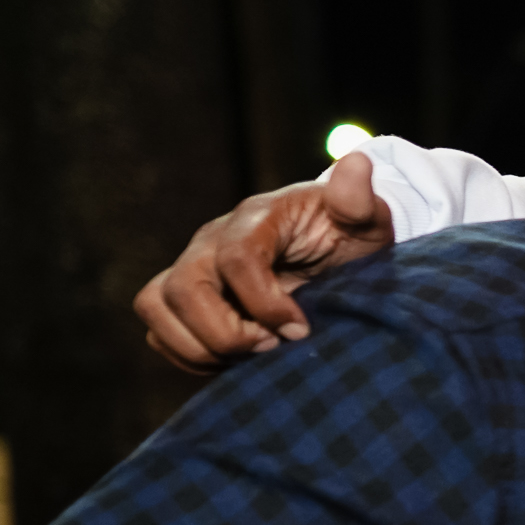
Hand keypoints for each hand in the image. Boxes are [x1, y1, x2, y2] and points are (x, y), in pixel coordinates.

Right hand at [135, 151, 393, 373]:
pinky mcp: (182, 298)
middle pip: (184, 287)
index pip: (237, 257)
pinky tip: (235, 362)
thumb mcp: (367, 220)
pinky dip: (190, 355)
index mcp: (256, 218)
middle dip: (227, 332)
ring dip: (202, 347)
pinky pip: (159, 331)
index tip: (301, 329)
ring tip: (252, 356)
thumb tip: (357, 162)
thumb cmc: (349, 238)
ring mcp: (191, 268)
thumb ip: (359, 199)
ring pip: (157, 307)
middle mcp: (212, 240)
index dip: (265, 303)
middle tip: (272, 347)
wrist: (334, 255)